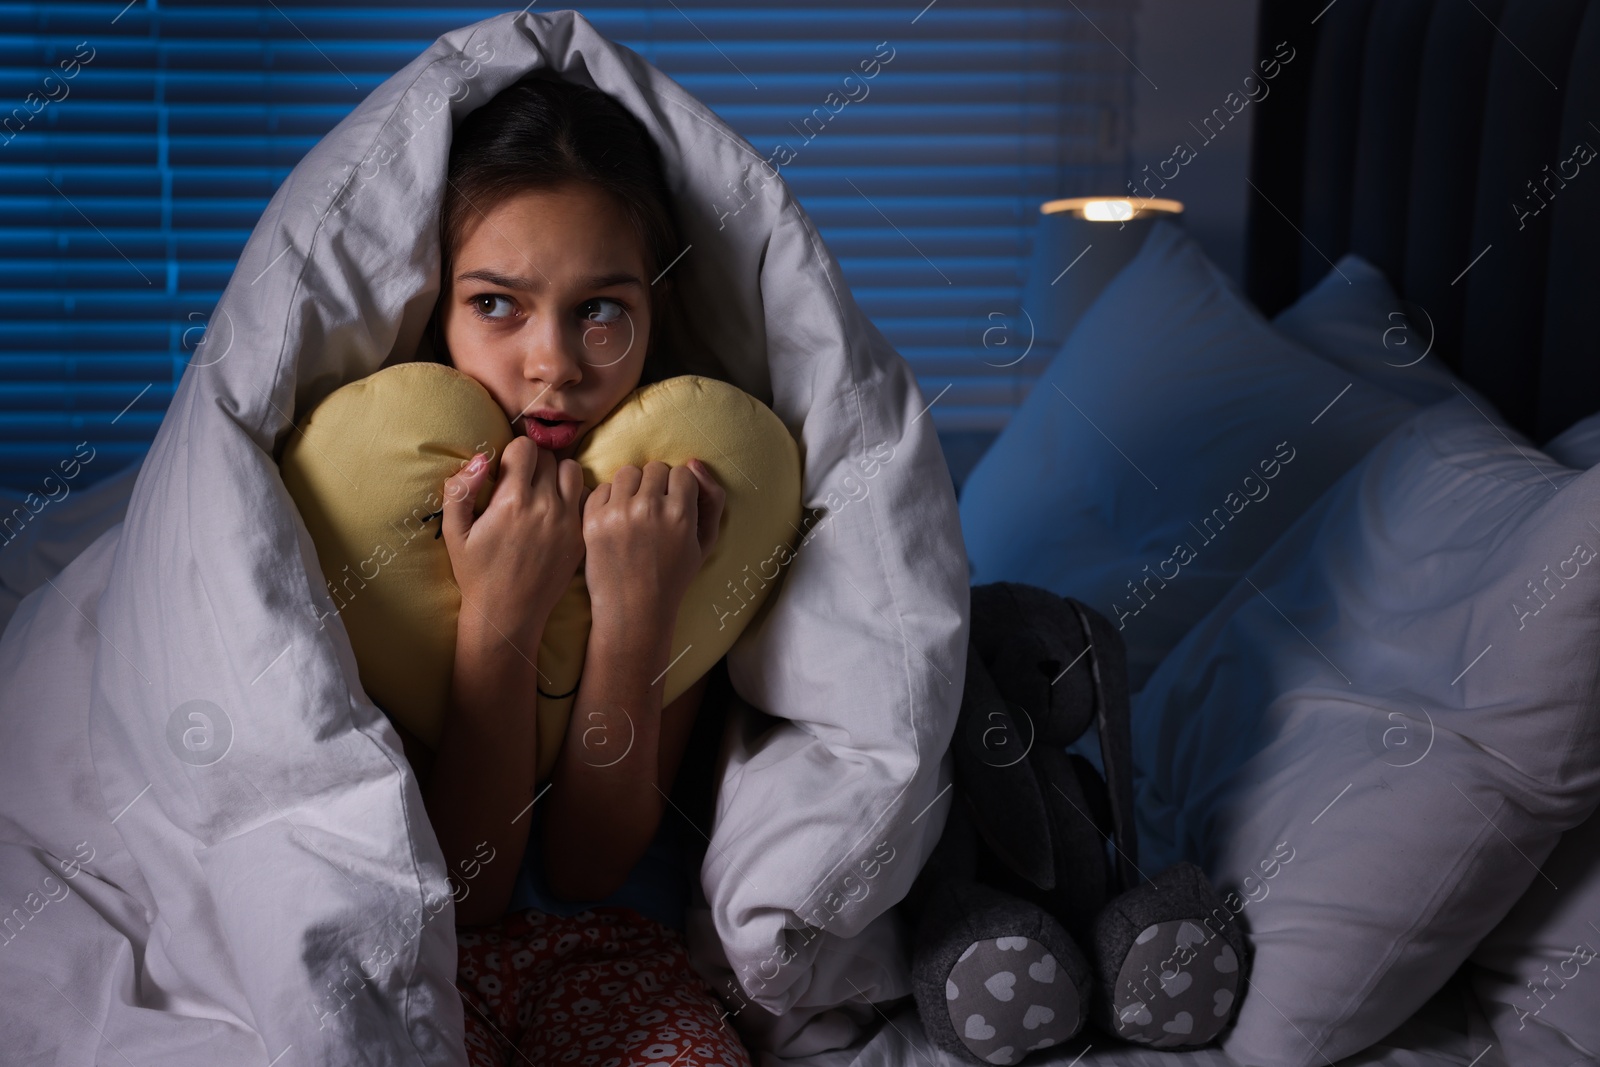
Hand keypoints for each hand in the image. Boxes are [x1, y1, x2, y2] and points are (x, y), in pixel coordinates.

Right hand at [440, 436, 587, 642]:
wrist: (508, 614)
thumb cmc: (477, 573)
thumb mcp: (454, 532)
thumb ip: (459, 489)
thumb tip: (481, 459)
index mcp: (512, 501)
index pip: (525, 447)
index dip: (513, 454)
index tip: (506, 472)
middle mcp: (546, 507)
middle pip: (549, 457)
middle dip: (533, 464)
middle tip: (521, 485)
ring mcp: (568, 522)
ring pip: (573, 471)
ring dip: (557, 476)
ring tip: (542, 493)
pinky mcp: (582, 536)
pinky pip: (586, 499)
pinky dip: (574, 497)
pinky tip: (557, 512)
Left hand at [581, 458, 724, 622]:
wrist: (634, 610)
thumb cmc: (674, 577)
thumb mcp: (705, 542)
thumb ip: (712, 499)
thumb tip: (693, 463)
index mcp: (680, 514)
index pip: (682, 473)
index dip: (679, 490)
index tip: (674, 509)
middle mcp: (649, 508)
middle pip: (655, 469)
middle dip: (656, 486)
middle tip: (654, 512)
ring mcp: (618, 512)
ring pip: (628, 473)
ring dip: (632, 487)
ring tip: (634, 512)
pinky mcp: (592, 519)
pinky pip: (602, 488)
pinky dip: (609, 499)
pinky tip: (616, 520)